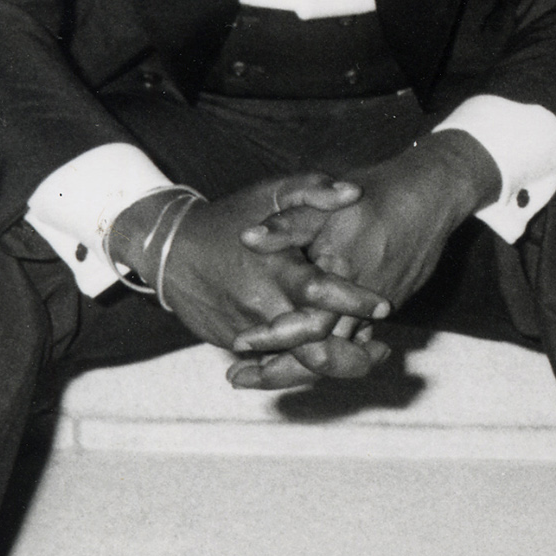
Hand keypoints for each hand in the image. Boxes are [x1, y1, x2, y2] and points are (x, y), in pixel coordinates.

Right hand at [114, 175, 389, 374]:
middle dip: (351, 354)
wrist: (169, 251)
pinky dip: (302, 365)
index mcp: (276, 269)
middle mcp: (262, 305)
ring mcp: (247, 330)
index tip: (385, 305)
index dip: (355, 301)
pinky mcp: (234, 343)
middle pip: (312, 343)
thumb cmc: (230, 217)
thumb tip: (355, 192)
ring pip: (295, 361)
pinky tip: (332, 360)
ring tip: (367, 360)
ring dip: (333, 365)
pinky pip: (273, 363)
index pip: (321, 292)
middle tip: (382, 350)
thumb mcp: (271, 193)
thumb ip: (314, 190)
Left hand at [233, 133, 494, 385]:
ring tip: (261, 372)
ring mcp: (377, 310)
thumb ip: (287, 226)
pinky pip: (354, 342)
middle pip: (321, 356)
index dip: (271, 338)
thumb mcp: (326, 205)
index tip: (238, 343)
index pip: (305, 325)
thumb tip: (247, 239)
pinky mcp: (386, 307)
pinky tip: (305, 353)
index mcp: (341, 278)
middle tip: (239, 377)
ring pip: (338, 355)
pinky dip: (329, 353)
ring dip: (300, 367)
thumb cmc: (377, 197)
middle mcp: (360, 304)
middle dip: (279, 371)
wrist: (431, 197)